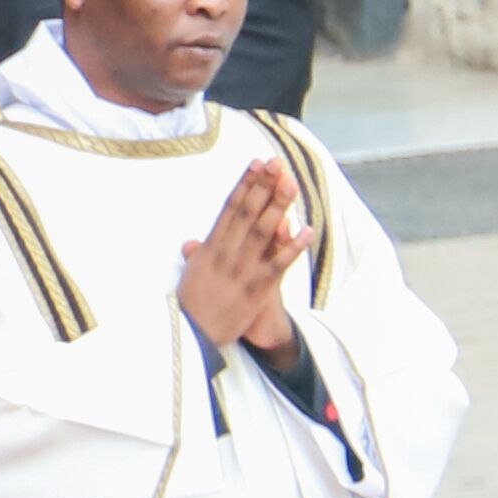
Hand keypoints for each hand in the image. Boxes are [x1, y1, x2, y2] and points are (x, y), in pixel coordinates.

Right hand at [172, 163, 306, 355]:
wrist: (193, 335)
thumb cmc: (191, 305)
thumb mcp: (190, 276)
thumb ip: (196, 257)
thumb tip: (191, 243)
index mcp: (211, 247)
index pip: (230, 208)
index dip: (245, 184)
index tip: (257, 164)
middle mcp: (226, 253)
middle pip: (248, 213)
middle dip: (263, 186)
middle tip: (277, 163)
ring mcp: (242, 269)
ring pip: (262, 232)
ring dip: (278, 206)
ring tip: (291, 184)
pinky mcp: (256, 288)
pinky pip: (278, 264)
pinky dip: (292, 247)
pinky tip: (307, 230)